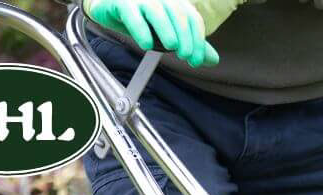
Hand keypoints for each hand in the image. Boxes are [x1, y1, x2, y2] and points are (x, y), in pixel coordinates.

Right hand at [85, 0, 219, 67]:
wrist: (109, 8)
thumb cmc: (142, 19)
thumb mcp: (168, 33)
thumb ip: (189, 43)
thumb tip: (212, 59)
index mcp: (175, 3)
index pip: (193, 18)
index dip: (198, 39)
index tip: (196, 60)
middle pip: (178, 14)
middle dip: (185, 36)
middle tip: (185, 56)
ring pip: (157, 11)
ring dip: (166, 30)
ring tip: (171, 47)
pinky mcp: (122, 2)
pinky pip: (133, 15)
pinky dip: (141, 30)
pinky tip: (147, 44)